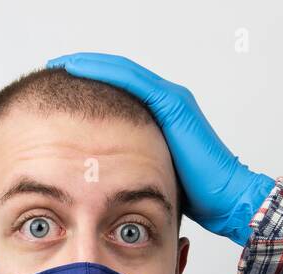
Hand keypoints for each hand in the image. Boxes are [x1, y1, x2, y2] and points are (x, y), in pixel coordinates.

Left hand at [45, 51, 274, 244]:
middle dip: (86, 70)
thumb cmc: (196, 196)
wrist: (226, 201)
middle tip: (56, 68)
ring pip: (122, 72)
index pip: (120, 91)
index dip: (91, 84)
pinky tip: (79, 69)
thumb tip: (100, 179)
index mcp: (162, 117)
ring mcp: (172, 100)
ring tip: (62, 64)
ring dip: (90, 65)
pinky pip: (132, 81)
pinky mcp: (174, 105)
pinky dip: (104, 71)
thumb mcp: (151, 176)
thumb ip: (133, 166)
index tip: (61, 90)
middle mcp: (167, 102)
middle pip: (119, 77)